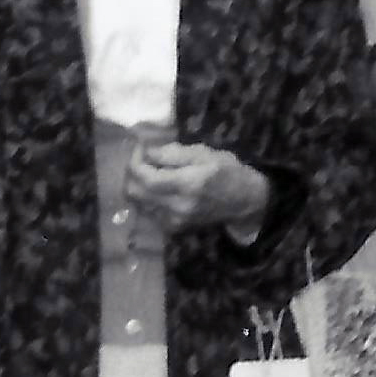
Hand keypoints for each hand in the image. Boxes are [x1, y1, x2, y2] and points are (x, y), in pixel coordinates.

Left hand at [122, 139, 272, 241]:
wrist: (244, 201)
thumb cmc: (227, 171)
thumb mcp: (204, 153)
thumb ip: (173, 153)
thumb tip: (146, 151)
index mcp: (187, 184)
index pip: (144, 176)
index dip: (135, 160)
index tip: (141, 148)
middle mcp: (177, 206)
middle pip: (134, 192)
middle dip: (131, 173)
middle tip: (142, 160)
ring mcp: (174, 220)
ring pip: (138, 203)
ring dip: (138, 185)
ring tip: (151, 173)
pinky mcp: (173, 228)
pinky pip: (148, 211)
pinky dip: (147, 198)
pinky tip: (160, 188)